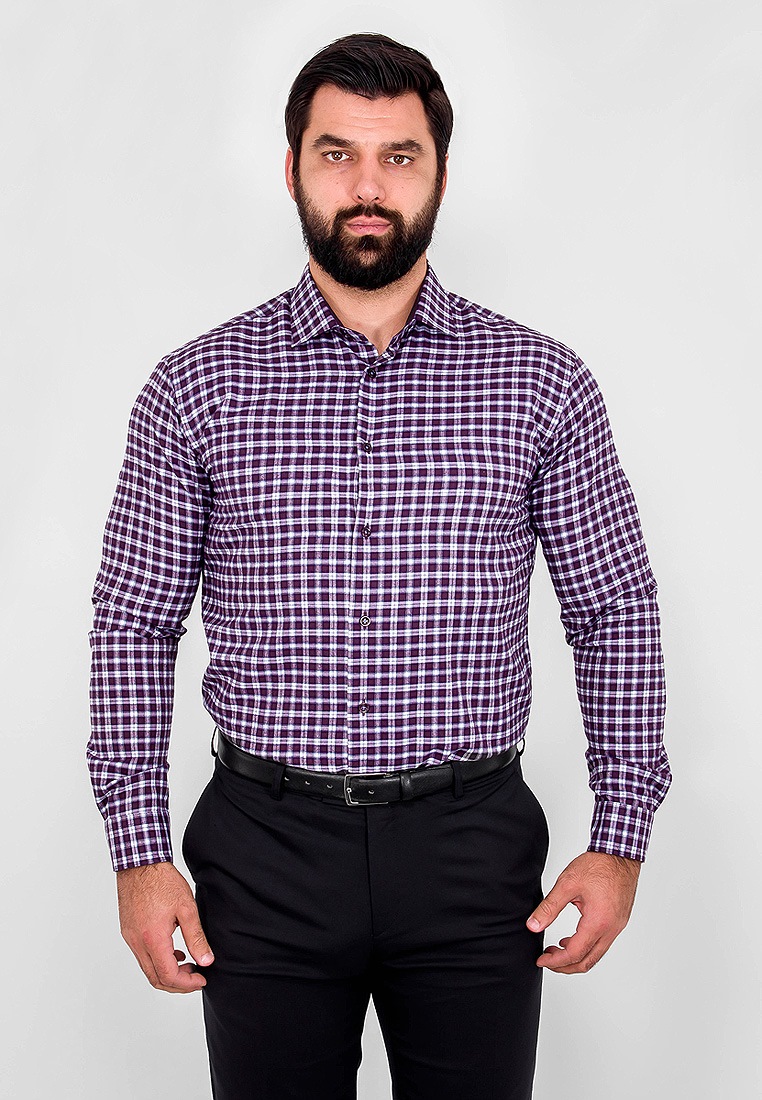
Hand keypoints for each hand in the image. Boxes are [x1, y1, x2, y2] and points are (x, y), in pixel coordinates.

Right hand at [116, 861, 213, 992]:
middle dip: (177, 984)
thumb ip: (196, 937)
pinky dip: (157, 961)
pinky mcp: (128, 932)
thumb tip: (206, 960)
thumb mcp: (186, 908)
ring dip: (167, 973)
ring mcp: (130, 938)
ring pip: (147, 969)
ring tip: (187, 963)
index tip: (201, 978)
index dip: (187, 983)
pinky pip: (142, 956)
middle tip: (196, 976)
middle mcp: (137, 943)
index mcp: (153, 939)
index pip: (168, 975)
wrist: (140, 863)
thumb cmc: (162, 881)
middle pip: (155, 979)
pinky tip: (173, 950)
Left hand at [526, 851, 640, 973]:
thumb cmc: (598, 865)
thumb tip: (533, 926)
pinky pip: (602, 943)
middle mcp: (611, 929)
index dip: (555, 961)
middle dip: (565, 966)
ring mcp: (617, 927)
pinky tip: (572, 937)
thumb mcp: (567, 884)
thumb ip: (549, 908)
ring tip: (556, 949)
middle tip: (547, 960)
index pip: (574, 954)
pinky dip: (586, 947)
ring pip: (596, 955)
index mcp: (598, 922)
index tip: (541, 960)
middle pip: (587, 962)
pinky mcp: (619, 921)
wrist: (620, 854)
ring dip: (576, 957)